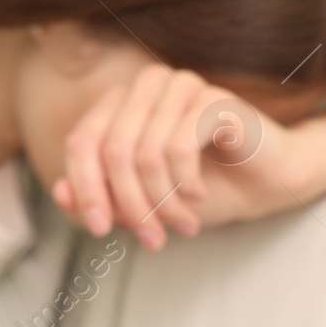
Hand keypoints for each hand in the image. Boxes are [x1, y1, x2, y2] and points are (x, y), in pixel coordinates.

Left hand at [51, 64, 301, 248]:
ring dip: (162, 204)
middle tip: (151, 240)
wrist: (266, 182)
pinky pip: (177, 148)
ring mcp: (179, 87)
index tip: (99, 230)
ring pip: (144, 155)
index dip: (84, 189)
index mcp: (120, 103)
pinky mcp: (211, 98)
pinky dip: (184, 186)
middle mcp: (146, 86)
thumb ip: (98, 198)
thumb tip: (59, 192)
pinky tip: (198, 199)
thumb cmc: (200, 190)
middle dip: (130, 206)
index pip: (81, 143)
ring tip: (182, 226)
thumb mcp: (141, 203)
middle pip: (112, 152)